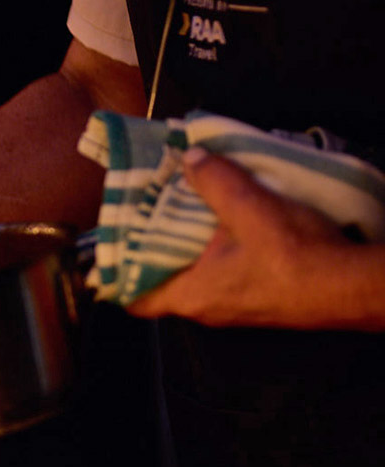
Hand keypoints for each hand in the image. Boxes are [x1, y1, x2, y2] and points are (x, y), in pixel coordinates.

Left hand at [128, 146, 379, 328]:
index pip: (134, 297)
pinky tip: (228, 222)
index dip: (118, 275)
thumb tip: (192, 159)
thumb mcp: (250, 208)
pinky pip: (225, 272)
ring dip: (190, 245)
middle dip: (155, 246)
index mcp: (191, 295)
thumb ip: (215, 181)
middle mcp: (207, 307)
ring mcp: (234, 305)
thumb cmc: (300, 258)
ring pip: (196, 274)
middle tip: (149, 212)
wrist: (354, 285)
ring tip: (186, 208)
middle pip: (164, 278)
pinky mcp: (259, 297)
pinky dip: (218, 250)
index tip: (112, 247)